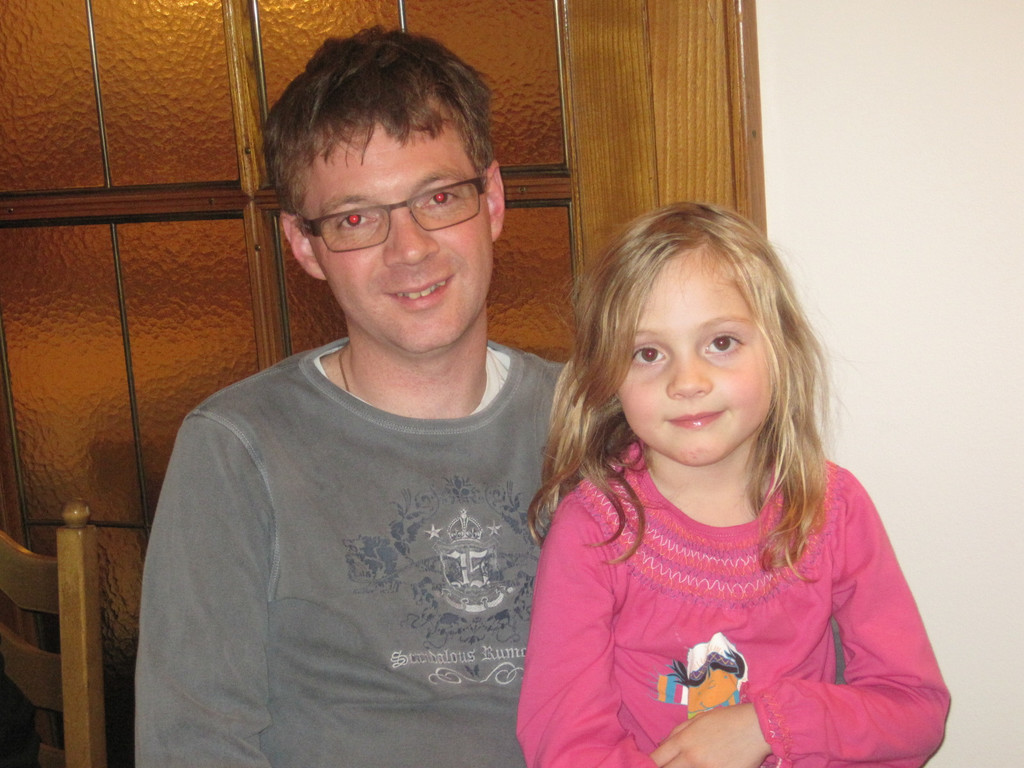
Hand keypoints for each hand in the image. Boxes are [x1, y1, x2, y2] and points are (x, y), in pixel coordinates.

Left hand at [650, 704, 770, 767]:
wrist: (757, 728)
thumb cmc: (726, 720)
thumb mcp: (697, 719)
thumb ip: (677, 733)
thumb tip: (661, 746)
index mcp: (683, 741)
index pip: (656, 760)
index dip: (649, 765)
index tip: (650, 766)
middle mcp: (692, 758)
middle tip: (667, 767)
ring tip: (691, 764)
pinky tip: (707, 765)